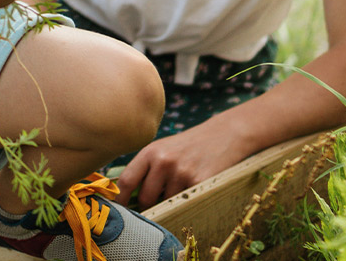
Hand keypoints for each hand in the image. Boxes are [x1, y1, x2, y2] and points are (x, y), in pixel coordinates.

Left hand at [115, 119, 254, 208]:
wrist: (224, 135)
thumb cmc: (189, 146)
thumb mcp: (163, 149)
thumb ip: (146, 169)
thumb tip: (127, 198)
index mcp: (150, 152)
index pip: (127, 181)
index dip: (121, 199)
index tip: (121, 210)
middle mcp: (163, 161)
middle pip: (146, 198)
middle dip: (150, 205)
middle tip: (159, 201)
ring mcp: (182, 172)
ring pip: (167, 203)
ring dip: (172, 201)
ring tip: (183, 185)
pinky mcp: (199, 182)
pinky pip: (185, 203)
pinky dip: (187, 201)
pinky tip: (194, 188)